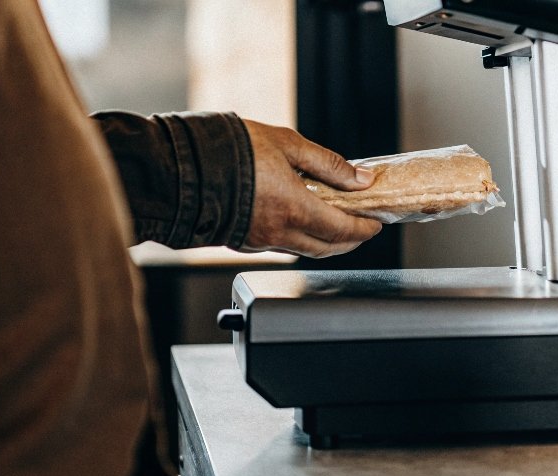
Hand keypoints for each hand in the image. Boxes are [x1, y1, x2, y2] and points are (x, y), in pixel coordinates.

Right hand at [241, 120, 381, 257]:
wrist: (182, 165)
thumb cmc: (231, 150)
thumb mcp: (288, 144)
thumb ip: (330, 164)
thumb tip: (362, 179)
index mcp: (294, 208)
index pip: (343, 231)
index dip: (364, 230)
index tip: (375, 224)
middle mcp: (279, 232)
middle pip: (328, 248)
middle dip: (350, 241)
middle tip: (362, 229)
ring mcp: (259, 241)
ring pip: (304, 250)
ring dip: (325, 242)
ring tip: (335, 224)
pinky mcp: (242, 242)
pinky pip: (280, 247)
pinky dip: (299, 239)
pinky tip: (300, 222)